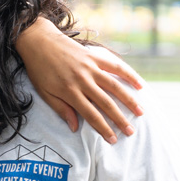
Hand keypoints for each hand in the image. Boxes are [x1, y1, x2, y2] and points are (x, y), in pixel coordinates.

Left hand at [18, 18, 143, 142]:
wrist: (38, 41)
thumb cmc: (39, 69)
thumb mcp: (44, 92)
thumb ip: (61, 109)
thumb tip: (75, 128)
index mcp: (69, 91)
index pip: (91, 115)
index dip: (103, 128)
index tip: (113, 139)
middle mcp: (83, 80)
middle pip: (106, 103)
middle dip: (120, 119)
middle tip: (131, 131)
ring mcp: (90, 67)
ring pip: (115, 86)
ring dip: (130, 100)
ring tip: (141, 112)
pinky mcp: (94, 56)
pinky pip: (115, 66)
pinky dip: (129, 75)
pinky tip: (139, 84)